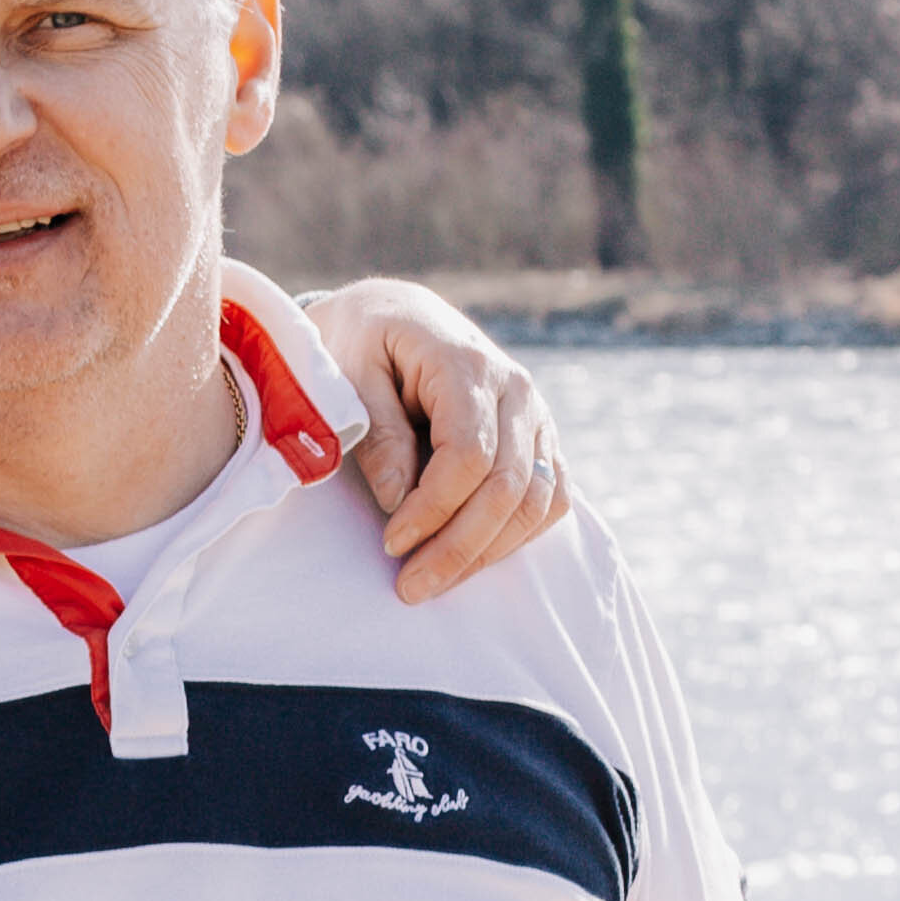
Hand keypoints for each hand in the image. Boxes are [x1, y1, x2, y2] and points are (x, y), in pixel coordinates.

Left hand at [302, 276, 568, 603]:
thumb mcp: (348, 374)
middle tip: (410, 588)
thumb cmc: (361, 343)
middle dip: (460, 546)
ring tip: (433, 582)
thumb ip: (377, 432)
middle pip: (509, 486)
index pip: (470, 455)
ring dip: (489, 551)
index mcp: (468, 366)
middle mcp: (517, 391)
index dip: (433, 509)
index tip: (390, 542)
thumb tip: (397, 498)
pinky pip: (551, 495)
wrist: (394, 312)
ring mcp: (536, 415)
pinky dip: (518, 534)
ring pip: (539, 498)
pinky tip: (471, 559)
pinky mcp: (539, 437)